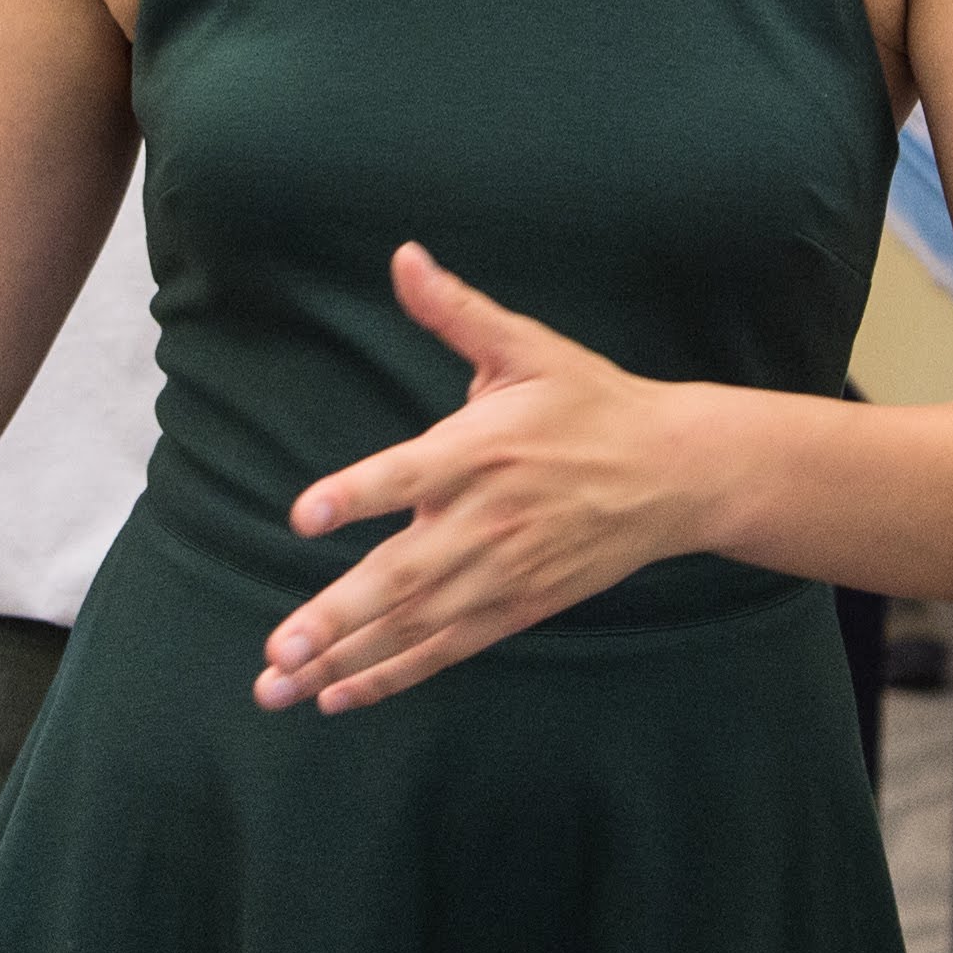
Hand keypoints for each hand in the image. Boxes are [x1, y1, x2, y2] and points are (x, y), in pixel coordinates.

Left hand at [254, 245, 716, 715]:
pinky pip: (445, 648)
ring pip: (414, 625)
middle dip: (336, 615)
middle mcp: (487, 519)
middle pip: (403, 574)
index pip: (410, 474)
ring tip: (278, 686)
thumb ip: (456, 311)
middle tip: (277, 648)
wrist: (675, 472)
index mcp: (482, 449)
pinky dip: (392, 675)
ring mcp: (502, 573)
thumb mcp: (527, 347)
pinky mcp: (516, 607)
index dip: (358, 493)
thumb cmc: (591, 402)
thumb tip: (403, 257)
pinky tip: (338, 694)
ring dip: (344, 658)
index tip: (305, 515)